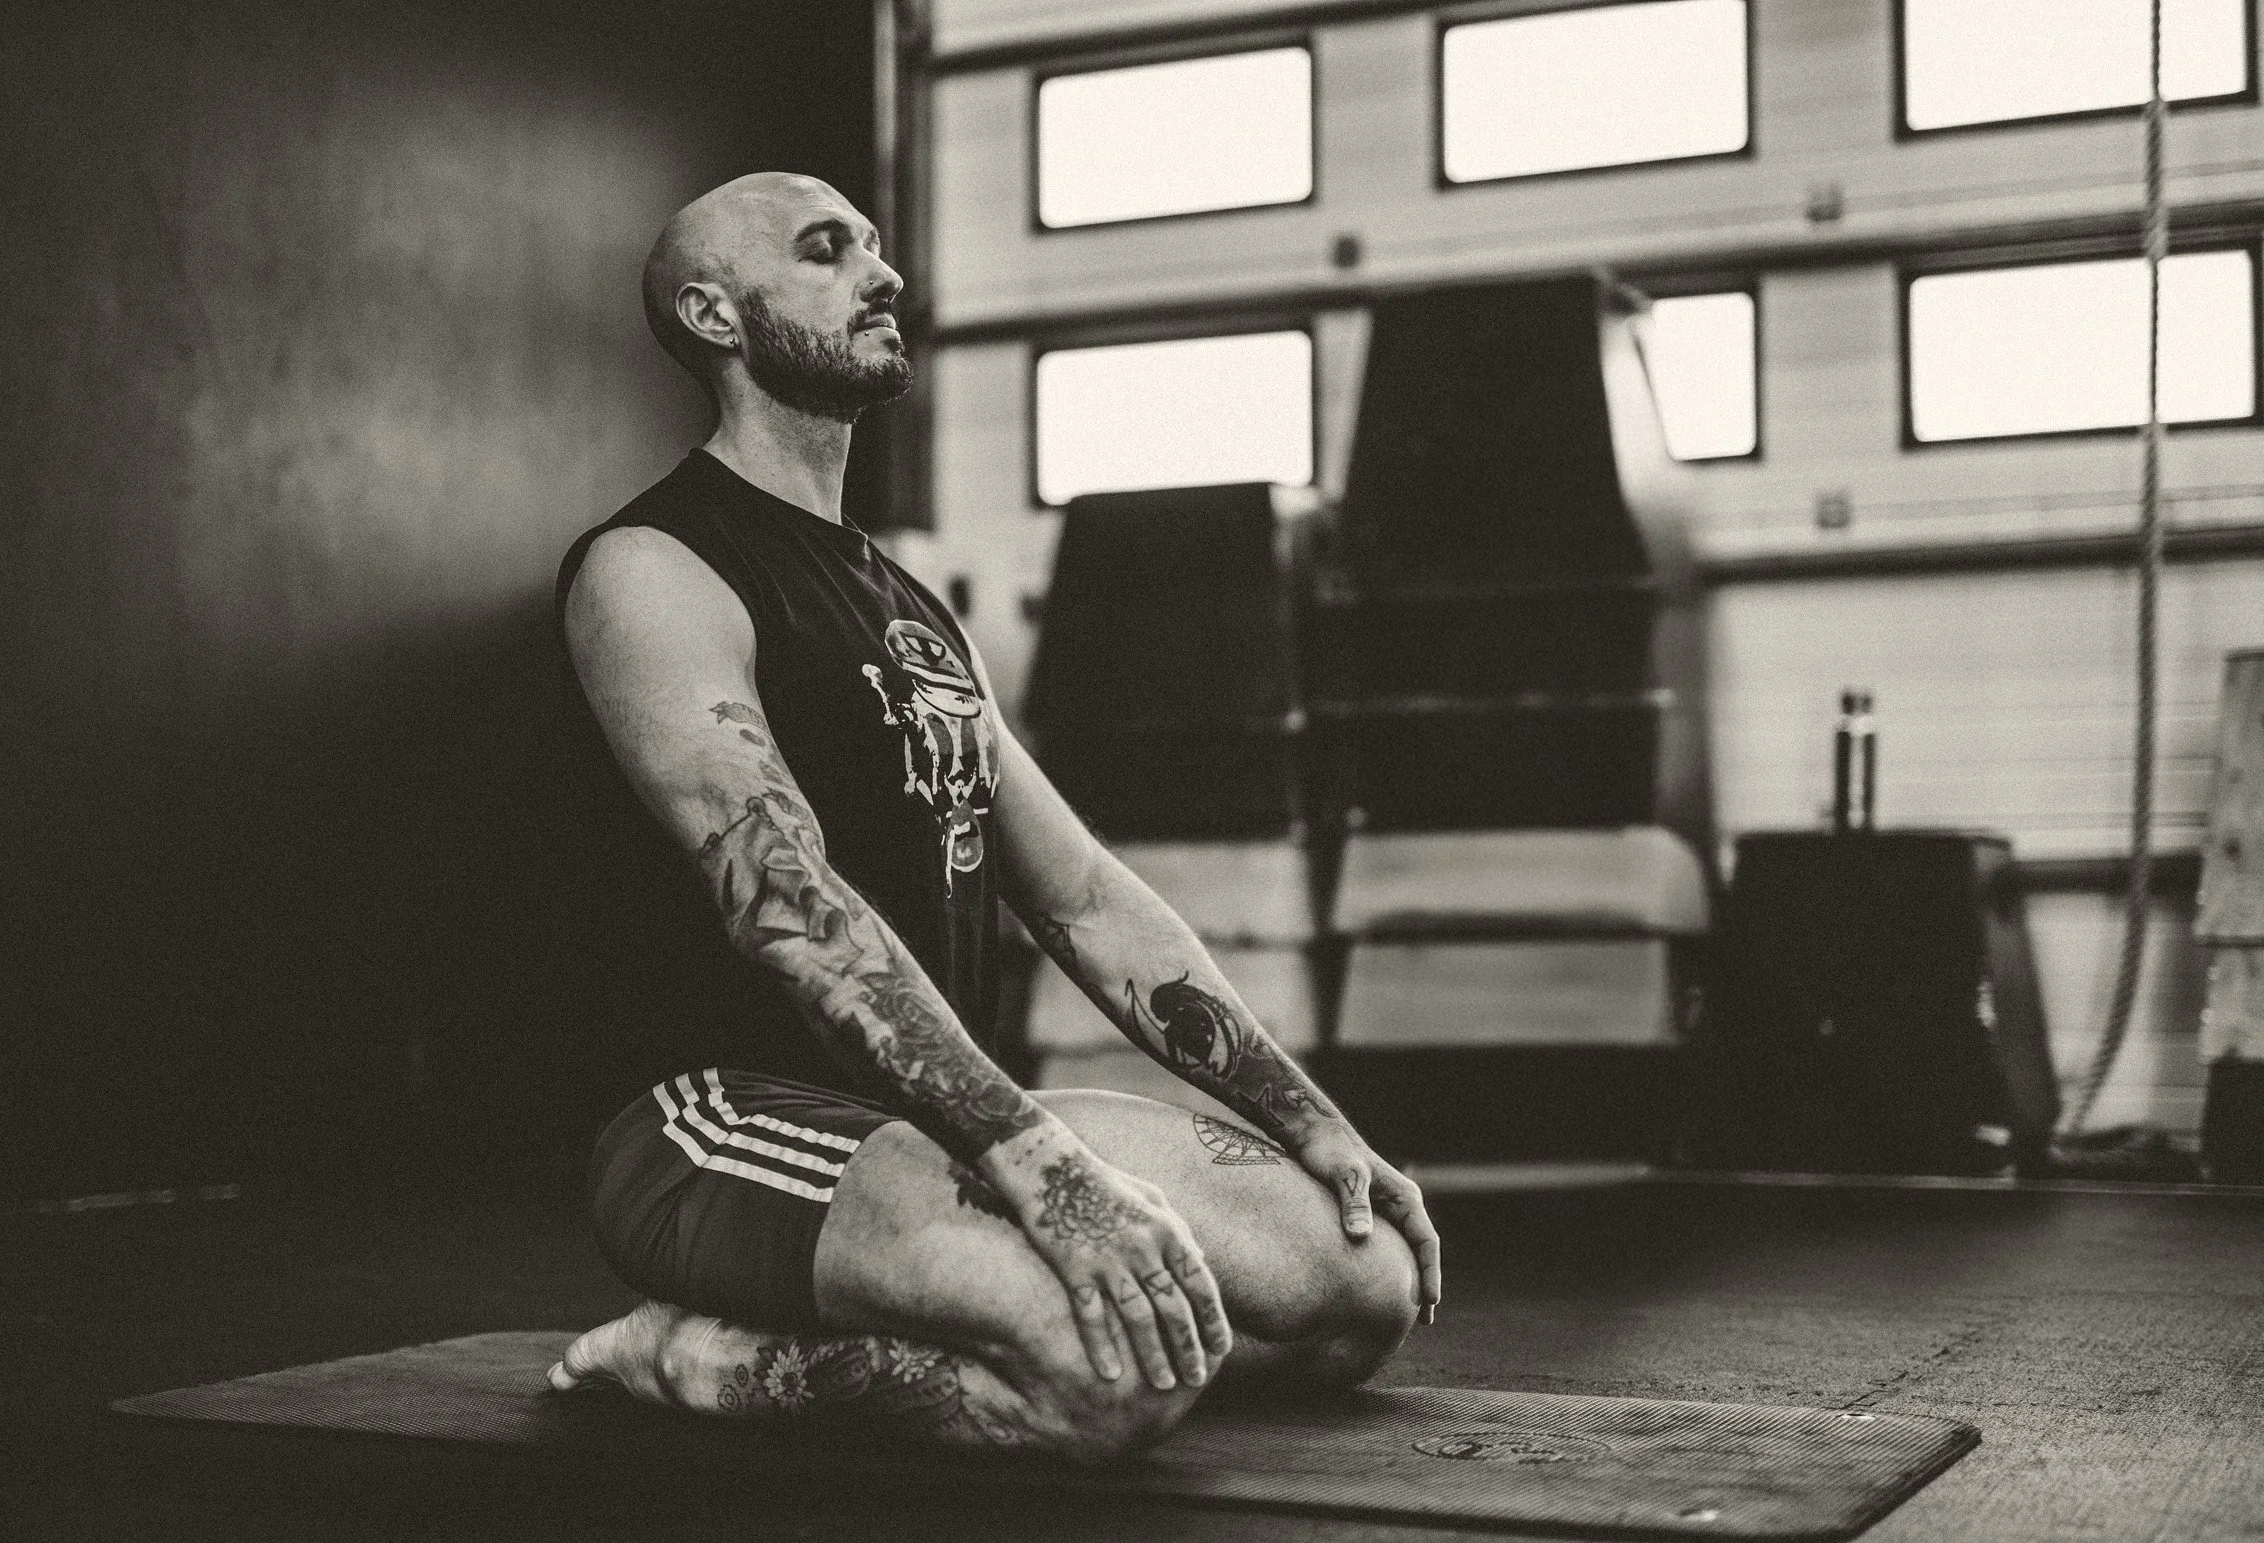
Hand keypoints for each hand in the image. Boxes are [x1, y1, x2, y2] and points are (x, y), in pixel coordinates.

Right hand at [997, 1136, 1232, 1390]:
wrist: (1053, 1170)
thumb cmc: (1106, 1182)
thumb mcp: (1152, 1196)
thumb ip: (1179, 1227)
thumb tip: (1202, 1258)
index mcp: (1166, 1230)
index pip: (1200, 1283)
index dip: (1213, 1319)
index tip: (1221, 1349)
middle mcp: (1143, 1247)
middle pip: (1173, 1307)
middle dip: (1188, 1347)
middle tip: (1196, 1379)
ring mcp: (1108, 1259)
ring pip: (1138, 1318)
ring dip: (1153, 1355)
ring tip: (1163, 1384)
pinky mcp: (1075, 1268)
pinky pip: (1091, 1315)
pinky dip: (1101, 1346)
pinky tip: (1111, 1373)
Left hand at [1292, 1119, 1442, 1322]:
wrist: (1310, 1131)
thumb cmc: (1329, 1151)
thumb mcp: (1344, 1176)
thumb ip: (1354, 1205)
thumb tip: (1361, 1238)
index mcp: (1404, 1197)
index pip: (1426, 1241)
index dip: (1430, 1272)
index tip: (1430, 1302)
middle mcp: (1399, 1204)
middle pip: (1419, 1251)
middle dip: (1423, 1283)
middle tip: (1424, 1321)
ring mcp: (1383, 1210)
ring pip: (1402, 1251)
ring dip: (1406, 1278)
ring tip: (1405, 1313)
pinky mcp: (1364, 1213)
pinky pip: (1381, 1248)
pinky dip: (1385, 1269)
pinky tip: (1374, 1288)